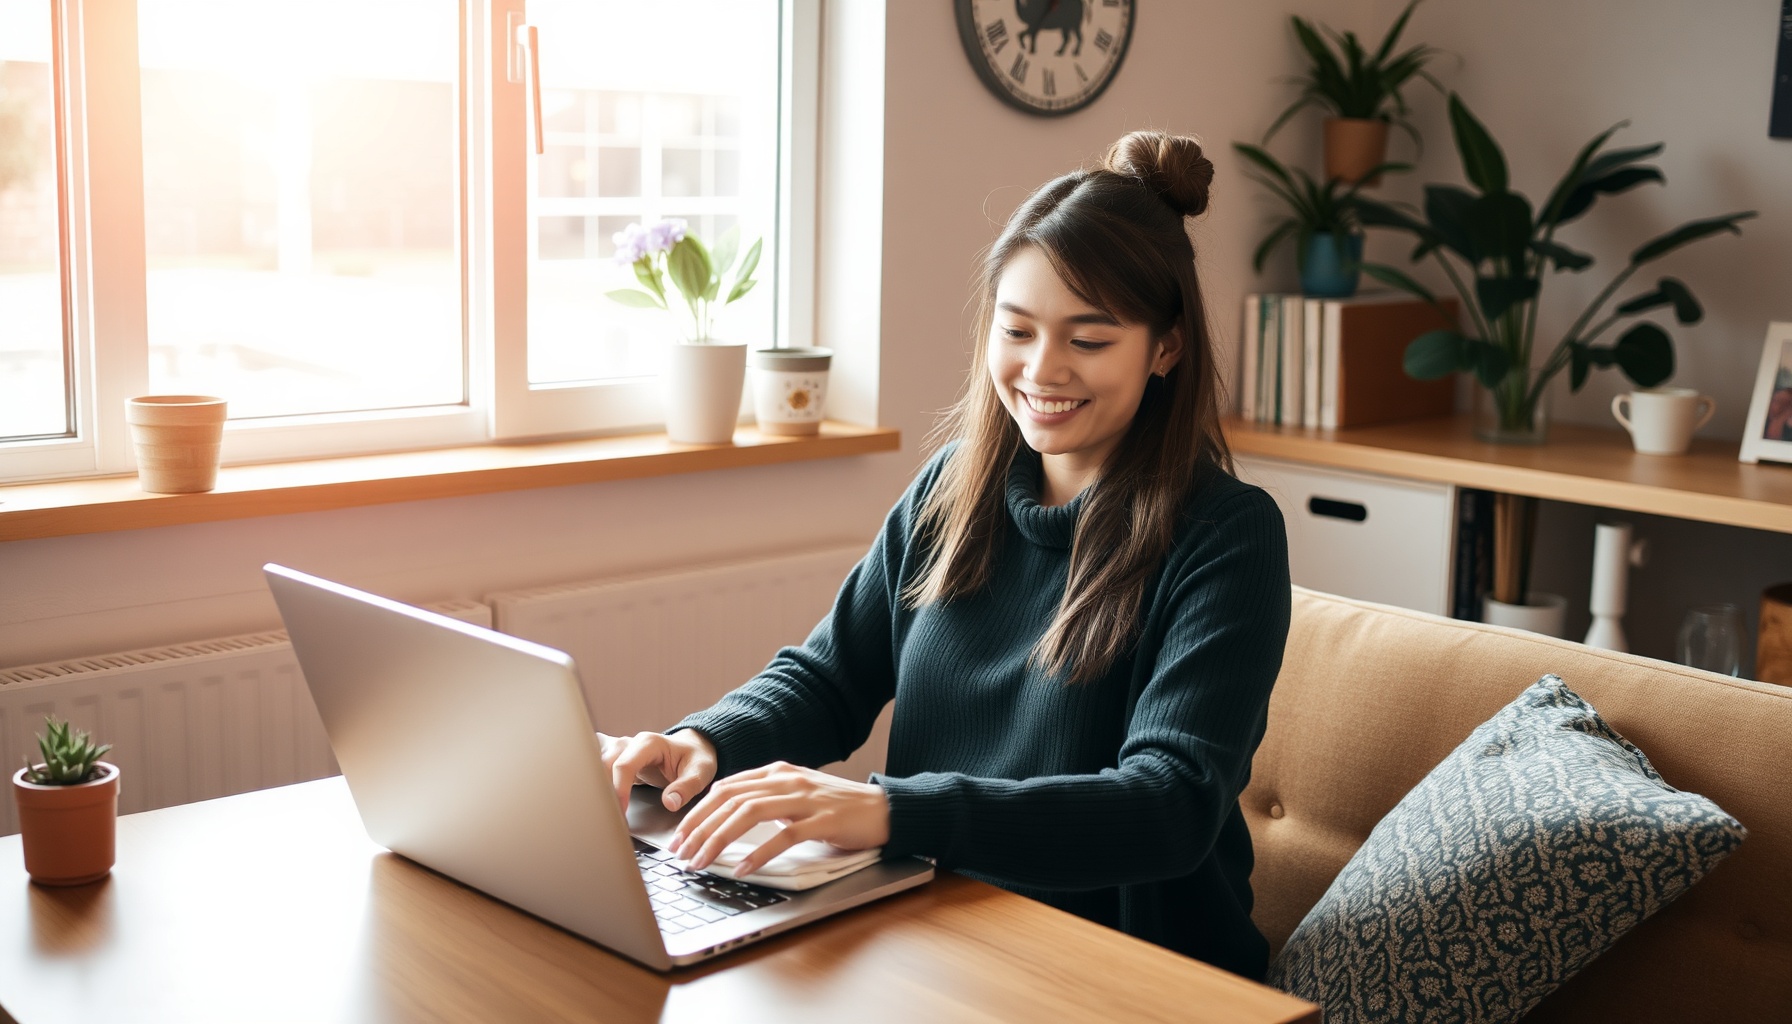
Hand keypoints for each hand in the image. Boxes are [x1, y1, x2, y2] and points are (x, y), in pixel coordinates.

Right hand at [598, 729, 717, 813]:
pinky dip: (590, 779)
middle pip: (603, 765)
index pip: (624, 765)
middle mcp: (630, 744)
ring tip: (596, 812)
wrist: (692, 747)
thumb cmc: (695, 757)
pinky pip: (595, 766)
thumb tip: (670, 803)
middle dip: (601, 791)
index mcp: (649, 744)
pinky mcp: (615, 760)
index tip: (620, 812)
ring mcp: (620, 750)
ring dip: (594, 787)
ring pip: (595, 766)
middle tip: (606, 817)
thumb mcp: (700, 771)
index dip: (618, 789)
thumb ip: (686, 787)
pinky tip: (586, 795)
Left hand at [671, 761, 890, 876]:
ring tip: (702, 861)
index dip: (697, 811)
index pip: (725, 788)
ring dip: (719, 839)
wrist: (883, 808)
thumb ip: (766, 800)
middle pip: (730, 799)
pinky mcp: (823, 820)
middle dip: (699, 827)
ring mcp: (805, 799)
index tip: (679, 835)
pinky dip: (759, 853)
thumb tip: (727, 818)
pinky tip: (743, 869)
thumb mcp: (796, 795)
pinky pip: (784, 836)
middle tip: (681, 852)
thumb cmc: (838, 807)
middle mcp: (786, 781)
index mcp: (776, 773)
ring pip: (749, 814)